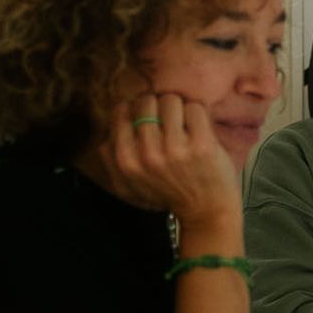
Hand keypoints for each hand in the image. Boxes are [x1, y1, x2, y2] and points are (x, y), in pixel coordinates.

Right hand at [99, 93, 238, 230]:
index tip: (151, 119)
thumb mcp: (128, 185)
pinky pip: (195, 108)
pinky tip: (200, 128)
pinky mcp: (202, 145)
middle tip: (170, 121)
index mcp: (125, 160)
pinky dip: (199, 113)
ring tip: (185, 125)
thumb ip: (110, 158)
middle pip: (147, 101)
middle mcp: (147, 153)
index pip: (122, 109)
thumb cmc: (168, 194)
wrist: (206, 212)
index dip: (137, 109)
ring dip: (180, 108)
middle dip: (159, 106)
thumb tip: (106, 128)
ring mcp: (175, 149)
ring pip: (171, 100)